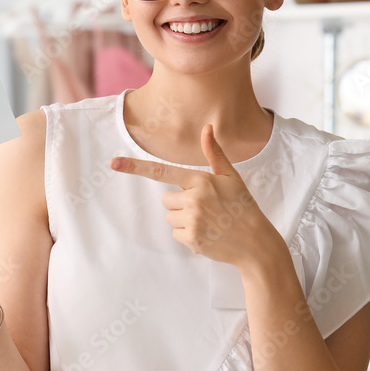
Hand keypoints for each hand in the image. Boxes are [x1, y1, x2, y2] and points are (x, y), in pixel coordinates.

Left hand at [109, 123, 274, 267]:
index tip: (114, 163)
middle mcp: (194, 199)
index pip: (162, 171)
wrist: (255, 243)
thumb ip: (214, 154)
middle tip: (205, 208)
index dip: (135, 167)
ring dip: (184, 220)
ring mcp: (192, 220)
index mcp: (202, 180)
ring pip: (170, 217)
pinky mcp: (191, 239)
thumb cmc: (243, 206)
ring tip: (208, 222)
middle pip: (166, 199)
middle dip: (180, 203)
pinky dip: (188, 235)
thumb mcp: (232, 178)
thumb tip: (207, 127)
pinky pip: (175, 233)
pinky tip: (207, 234)